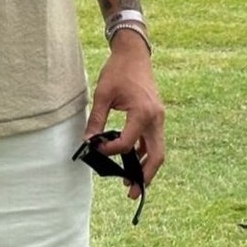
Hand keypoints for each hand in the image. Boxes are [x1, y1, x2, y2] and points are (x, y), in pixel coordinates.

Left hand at [84, 32, 164, 194]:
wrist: (134, 53)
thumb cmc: (119, 71)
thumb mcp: (103, 94)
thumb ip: (96, 120)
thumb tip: (88, 142)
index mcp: (142, 113)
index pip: (127, 144)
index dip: (111, 151)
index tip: (97, 148)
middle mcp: (155, 117)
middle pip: (156, 155)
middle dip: (145, 176)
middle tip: (133, 193)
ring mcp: (158, 117)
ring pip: (158, 149)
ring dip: (147, 166)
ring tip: (134, 183)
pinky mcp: (156, 115)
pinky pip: (154, 139)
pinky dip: (146, 152)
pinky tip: (134, 161)